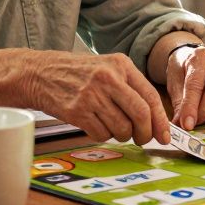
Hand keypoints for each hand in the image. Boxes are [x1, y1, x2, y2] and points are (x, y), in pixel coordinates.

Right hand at [25, 51, 168, 143]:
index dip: (160, 120)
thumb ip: (131, 89)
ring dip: (122, 136)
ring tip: (114, 128)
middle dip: (145, 133)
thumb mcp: (107, 68)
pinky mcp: (77, 111)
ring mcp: (92, 95)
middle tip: (143, 139)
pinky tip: (96, 125)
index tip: (165, 135)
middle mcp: (108, 78)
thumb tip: (154, 120)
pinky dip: (103, 136)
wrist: (39, 73)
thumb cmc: (78, 73)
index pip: (150, 96)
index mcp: (121, 65)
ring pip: (122, 128)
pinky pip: (102, 134)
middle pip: (140, 114)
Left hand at [167, 46, 204, 129]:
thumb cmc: (184, 70)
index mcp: (200, 56)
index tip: (187, 124)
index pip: (196, 84)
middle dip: (204, 111)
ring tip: (201, 117)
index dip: (191, 106)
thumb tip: (179, 125)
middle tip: (194, 124)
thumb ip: (179, 103)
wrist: (196, 59)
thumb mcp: (175, 82)